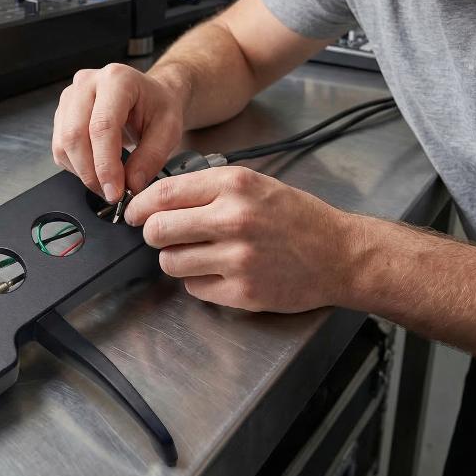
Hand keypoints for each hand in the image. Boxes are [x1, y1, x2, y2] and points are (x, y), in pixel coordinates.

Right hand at [52, 63, 184, 201]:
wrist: (148, 96)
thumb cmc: (157, 107)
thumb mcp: (169, 130)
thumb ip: (151, 158)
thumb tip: (131, 184)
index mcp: (117, 80)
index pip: (102, 126)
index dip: (105, 164)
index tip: (115, 191)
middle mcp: (88, 83)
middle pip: (75, 135)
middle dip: (91, 173)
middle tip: (111, 193)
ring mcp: (71, 97)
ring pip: (63, 143)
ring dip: (83, 173)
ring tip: (107, 184)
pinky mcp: (62, 113)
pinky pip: (59, 148)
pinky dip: (76, 167)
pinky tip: (96, 170)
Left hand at [124, 166, 355, 312]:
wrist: (340, 254)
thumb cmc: (296, 217)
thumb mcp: (254, 184)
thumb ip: (207, 188)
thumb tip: (157, 198)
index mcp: (235, 185)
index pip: (164, 193)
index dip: (140, 205)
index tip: (134, 212)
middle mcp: (234, 219)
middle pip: (158, 229)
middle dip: (152, 233)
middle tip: (161, 235)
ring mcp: (238, 258)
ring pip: (170, 262)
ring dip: (175, 259)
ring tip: (198, 253)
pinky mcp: (242, 292)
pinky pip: (193, 287)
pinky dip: (199, 281)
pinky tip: (220, 271)